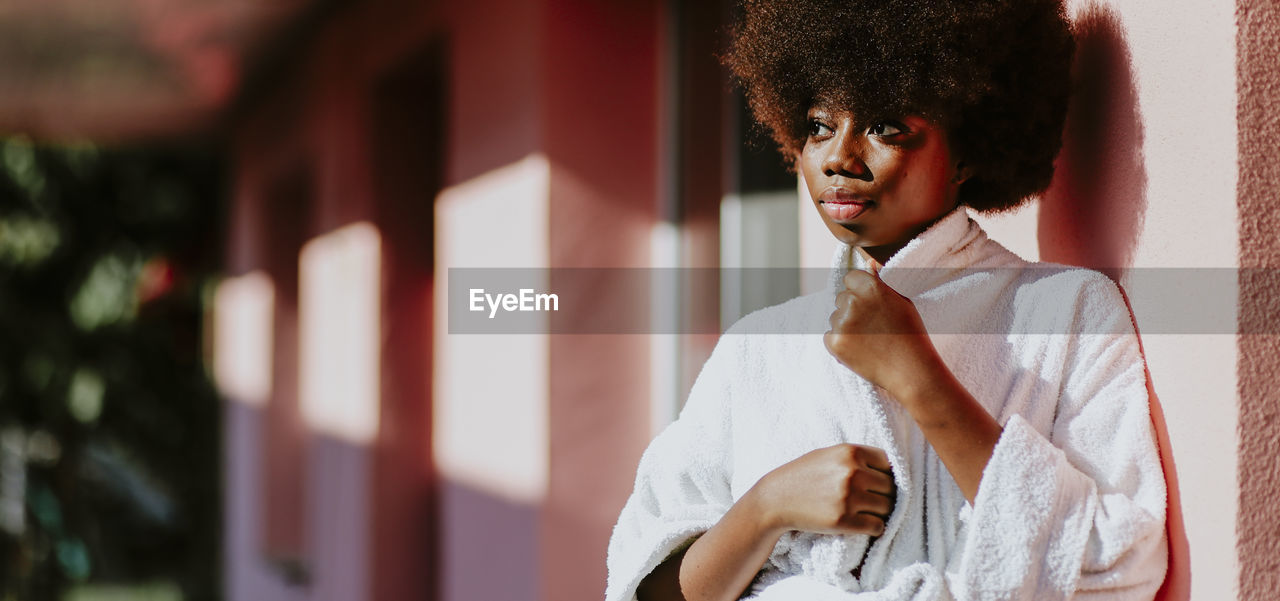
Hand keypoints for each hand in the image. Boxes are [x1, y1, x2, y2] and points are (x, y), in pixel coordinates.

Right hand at [755, 443, 895, 536]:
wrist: (775, 499)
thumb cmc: (803, 475)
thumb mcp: (828, 455)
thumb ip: (857, 458)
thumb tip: (892, 470)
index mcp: (850, 452)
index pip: (888, 463)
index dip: (885, 474)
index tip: (877, 483)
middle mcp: (852, 473)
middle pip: (890, 487)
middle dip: (884, 495)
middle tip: (872, 501)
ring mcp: (848, 497)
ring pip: (887, 507)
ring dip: (881, 512)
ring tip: (868, 512)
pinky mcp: (843, 520)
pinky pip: (877, 526)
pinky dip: (875, 528)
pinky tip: (865, 524)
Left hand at [823, 250, 939, 397]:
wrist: (911, 370)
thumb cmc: (910, 334)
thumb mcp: (901, 301)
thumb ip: (880, 282)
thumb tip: (868, 264)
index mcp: (870, 287)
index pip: (850, 278)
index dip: (860, 291)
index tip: (871, 304)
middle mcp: (853, 302)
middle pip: (841, 298)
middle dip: (852, 308)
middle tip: (873, 325)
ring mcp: (841, 323)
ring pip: (835, 317)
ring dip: (846, 326)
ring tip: (870, 339)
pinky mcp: (834, 343)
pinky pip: (829, 336)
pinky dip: (840, 342)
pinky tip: (860, 349)